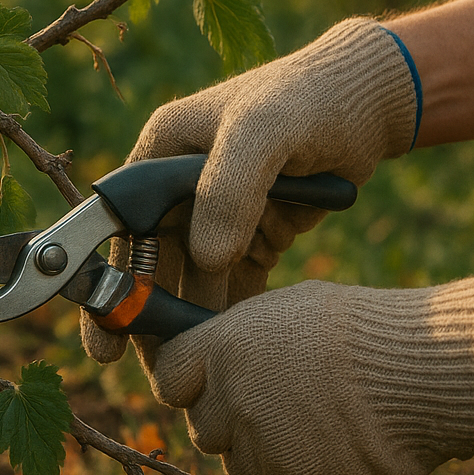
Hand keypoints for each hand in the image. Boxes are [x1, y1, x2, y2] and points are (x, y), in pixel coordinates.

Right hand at [82, 17, 418, 363]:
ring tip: (201, 372)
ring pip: (191, 281)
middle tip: (162, 375)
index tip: (105, 342)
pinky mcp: (251, 231)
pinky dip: (233, 314)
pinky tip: (237, 352)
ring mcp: (215, 211)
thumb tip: (206, 256)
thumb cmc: (309, 99)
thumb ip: (230, 188)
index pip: (115, 226)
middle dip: (152, 321)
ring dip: (193, 324)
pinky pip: (233, 283)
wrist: (368, 101)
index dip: (104, 286)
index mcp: (162, 153)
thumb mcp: (265, 129)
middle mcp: (178, 185)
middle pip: (151, 265)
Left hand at [146, 266, 473, 474]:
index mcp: (222, 346)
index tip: (207, 386)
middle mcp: (230, 399)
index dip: (189, 383)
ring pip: (241, 466)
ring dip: (268, 453)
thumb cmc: (365, 333)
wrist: (425, 375)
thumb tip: (218, 363)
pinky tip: (338, 451)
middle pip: (204, 427)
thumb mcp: (289, 311)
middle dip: (233, 421)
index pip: (169, 377)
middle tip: (281, 406)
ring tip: (320, 425)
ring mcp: (259, 449)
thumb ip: (241, 341)